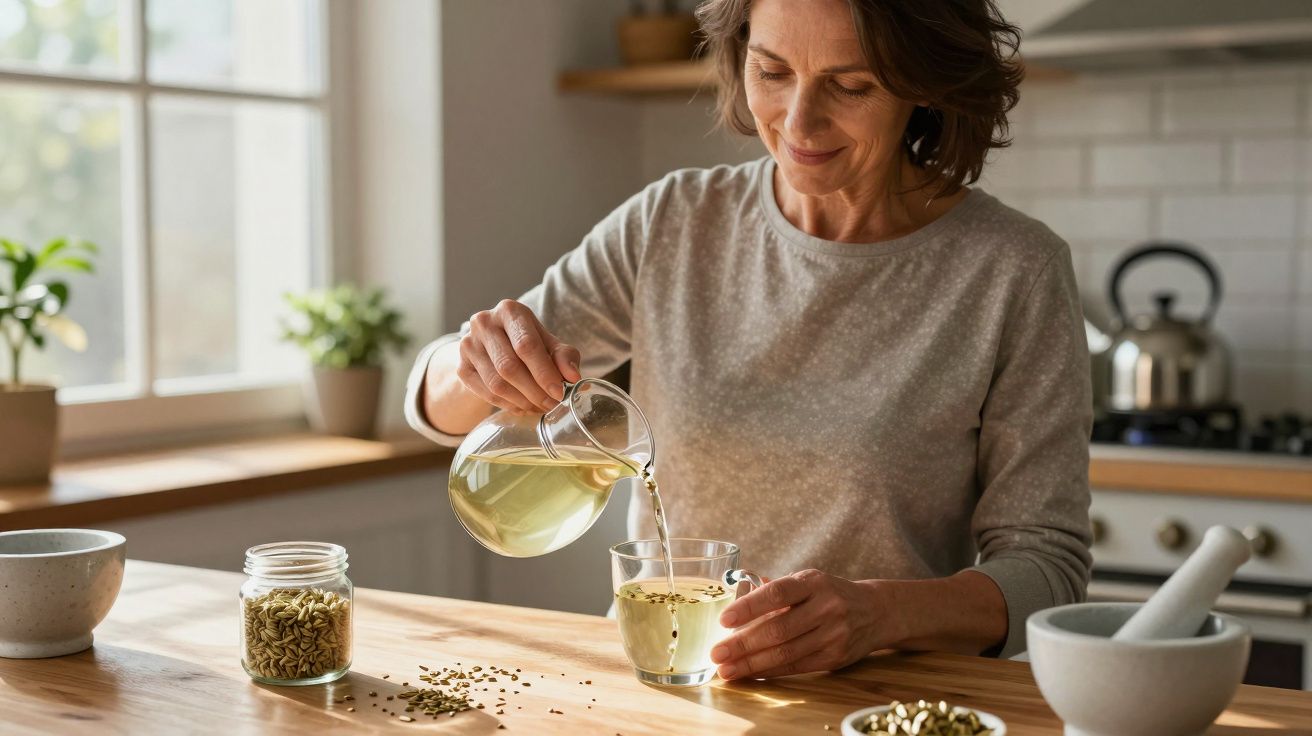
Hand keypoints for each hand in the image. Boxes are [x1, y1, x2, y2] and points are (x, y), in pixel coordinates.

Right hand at [457, 299, 580, 413]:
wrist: (493, 346)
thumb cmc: (526, 342)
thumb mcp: (548, 343)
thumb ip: (564, 356)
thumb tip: (573, 376)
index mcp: (509, 310)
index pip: (526, 345)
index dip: (544, 372)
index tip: (559, 392)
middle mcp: (484, 323)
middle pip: (509, 366)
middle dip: (534, 391)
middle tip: (551, 405)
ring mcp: (468, 345)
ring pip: (496, 383)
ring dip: (522, 401)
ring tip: (539, 407)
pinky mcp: (461, 367)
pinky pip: (486, 393)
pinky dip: (508, 405)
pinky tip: (523, 407)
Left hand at [710, 569, 888, 679]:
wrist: (875, 611)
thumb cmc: (830, 594)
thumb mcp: (807, 582)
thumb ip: (775, 591)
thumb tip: (735, 602)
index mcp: (813, 582)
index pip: (777, 594)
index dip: (750, 607)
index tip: (724, 619)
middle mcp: (826, 607)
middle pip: (779, 629)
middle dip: (743, 644)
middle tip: (716, 653)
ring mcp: (833, 634)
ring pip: (786, 652)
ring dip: (751, 664)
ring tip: (726, 669)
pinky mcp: (834, 657)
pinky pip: (796, 667)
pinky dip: (770, 671)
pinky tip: (750, 673)